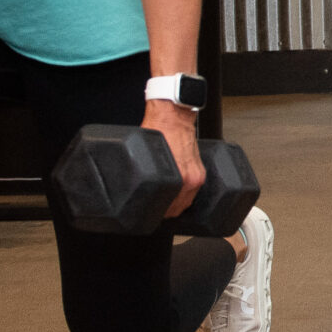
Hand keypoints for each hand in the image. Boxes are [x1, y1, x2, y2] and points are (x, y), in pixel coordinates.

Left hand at [143, 99, 204, 218]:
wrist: (172, 115)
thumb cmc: (158, 130)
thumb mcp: (142, 156)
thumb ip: (143, 176)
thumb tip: (131, 190)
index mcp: (180, 179)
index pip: (169, 210)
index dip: (157, 215)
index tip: (150, 215)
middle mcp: (191, 179)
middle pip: (179, 209)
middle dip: (166, 212)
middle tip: (154, 210)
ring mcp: (198, 174)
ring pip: (187, 201)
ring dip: (176, 204)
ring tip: (165, 201)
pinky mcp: (200, 169)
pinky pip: (193, 190)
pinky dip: (185, 193)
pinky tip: (175, 191)